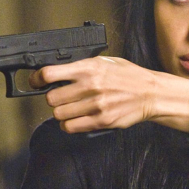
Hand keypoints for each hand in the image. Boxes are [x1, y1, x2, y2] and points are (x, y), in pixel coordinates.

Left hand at [30, 56, 157, 133]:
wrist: (152, 93)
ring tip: (71, 109)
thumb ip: (82, 66)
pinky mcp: (101, 120)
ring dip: (62, 113)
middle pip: (51, 98)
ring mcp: (96, 105)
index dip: (37, 79)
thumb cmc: (130, 77)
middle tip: (61, 98)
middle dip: (53, 98)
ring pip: (59, 114)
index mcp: (89, 68)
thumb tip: (58, 72)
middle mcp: (91, 86)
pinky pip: (71, 127)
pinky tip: (77, 119)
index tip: (37, 82)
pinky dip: (70, 125)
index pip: (49, 74)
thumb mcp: (106, 62)